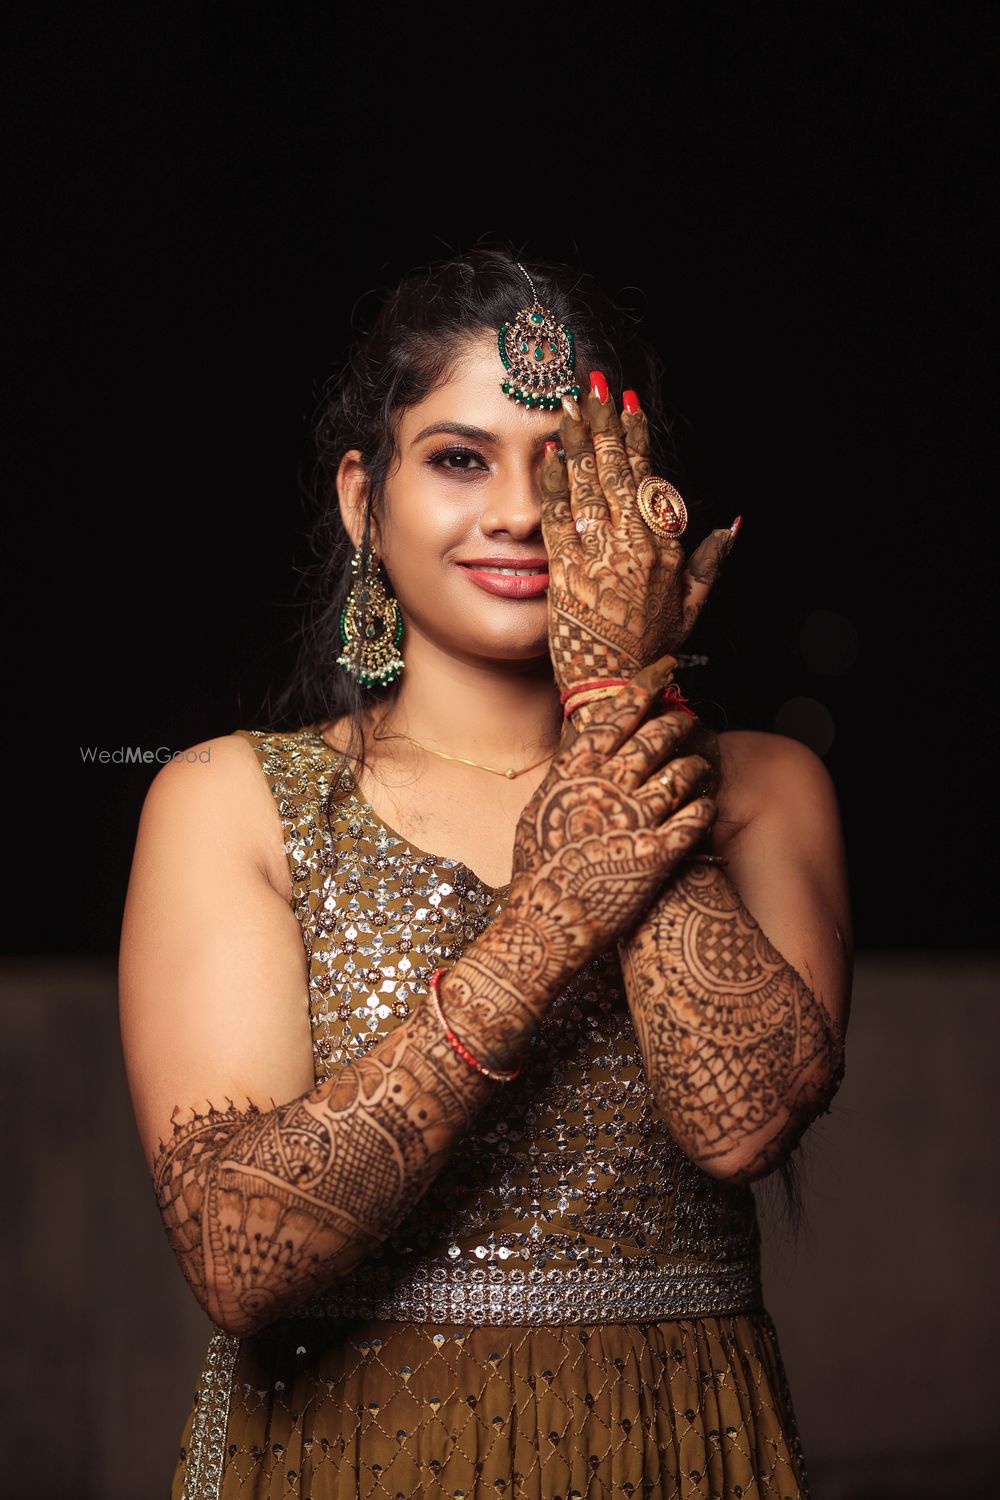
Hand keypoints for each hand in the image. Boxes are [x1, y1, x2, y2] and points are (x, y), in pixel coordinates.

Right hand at [500, 663, 716, 994]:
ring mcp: (634, 817)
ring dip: (697, 765)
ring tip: (699, 768)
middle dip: (681, 723)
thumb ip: (568, 774)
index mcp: (575, 769)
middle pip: (660, 734)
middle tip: (690, 722)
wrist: (544, 926)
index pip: (619, 710)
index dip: (648, 685)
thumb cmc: (538, 869)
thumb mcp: (540, 808)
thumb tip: (584, 745)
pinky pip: (697, 815)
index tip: (667, 669)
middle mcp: (607, 785)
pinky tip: (705, 808)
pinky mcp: (658, 852)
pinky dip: (705, 807)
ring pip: (685, 771)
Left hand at [540, 378, 738, 691]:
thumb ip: (711, 562)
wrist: (616, 691)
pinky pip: (559, 520)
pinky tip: (546, 455)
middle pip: (617, 472)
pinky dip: (553, 485)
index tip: (625, 404)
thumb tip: (731, 524)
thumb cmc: (650, 652)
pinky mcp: (567, 574)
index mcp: (666, 549)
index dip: (636, 439)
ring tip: (565, 404)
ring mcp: (602, 559)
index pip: (649, 480)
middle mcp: (637, 547)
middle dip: (604, 424)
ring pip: (588, 487)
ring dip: (576, 441)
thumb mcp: (691, 608)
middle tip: (591, 386)